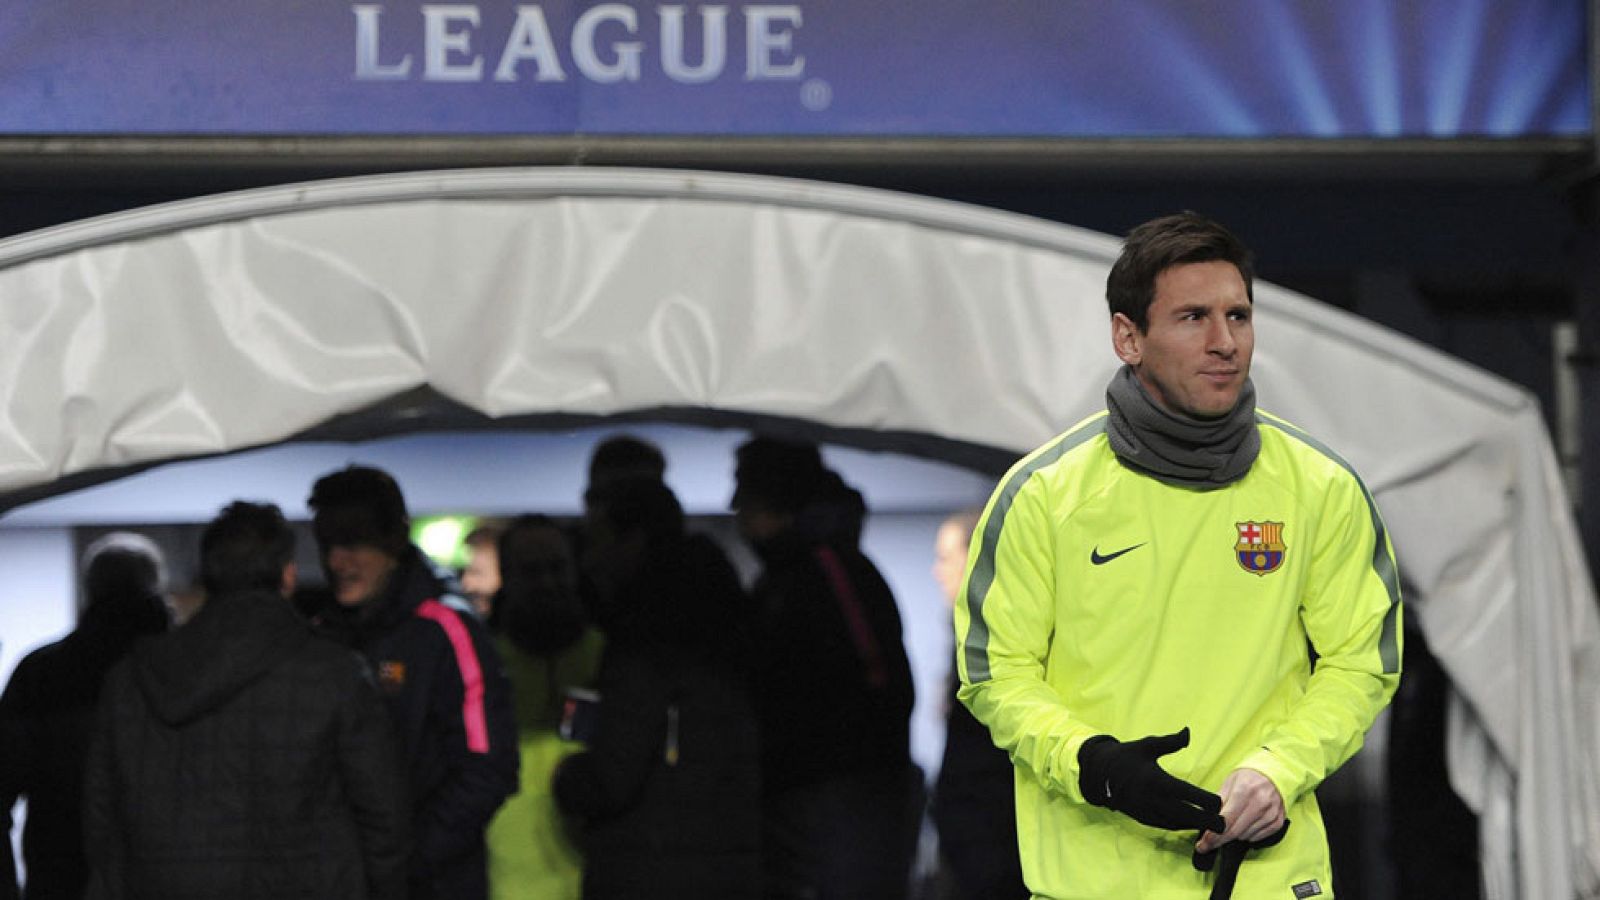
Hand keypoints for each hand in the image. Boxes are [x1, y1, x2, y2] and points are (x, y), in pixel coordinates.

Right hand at [1077, 727, 1225, 832]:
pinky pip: (1166, 826)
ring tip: (1211, 826)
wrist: (1099, 774)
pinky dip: (1180, 826)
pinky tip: (1190, 823)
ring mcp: (1147, 811)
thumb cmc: (1126, 757)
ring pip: (1177, 824)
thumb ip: (1171, 742)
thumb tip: (1188, 731)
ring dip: (1195, 826)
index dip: (1206, 801)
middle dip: (1207, 821)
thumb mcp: (1147, 745)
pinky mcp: (1142, 818)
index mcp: (1157, 780)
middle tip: (1224, 824)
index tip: (1219, 802)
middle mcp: (1153, 799)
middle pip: (1187, 815)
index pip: (1188, 794)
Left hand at [1194, 768, 1283, 853]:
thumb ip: (1219, 801)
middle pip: (1235, 832)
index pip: (1225, 821)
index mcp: (1244, 792)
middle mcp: (1259, 803)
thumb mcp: (1229, 782)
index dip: (1212, 836)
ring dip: (1235, 835)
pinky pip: (1258, 837)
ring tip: (1232, 825)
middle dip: (1219, 841)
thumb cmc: (1249, 777)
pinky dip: (1248, 835)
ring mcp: (1270, 814)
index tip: (1203, 845)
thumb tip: (1209, 820)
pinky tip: (1245, 826)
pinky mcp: (1277, 821)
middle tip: (1209, 844)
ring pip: (1245, 836)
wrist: (1274, 774)